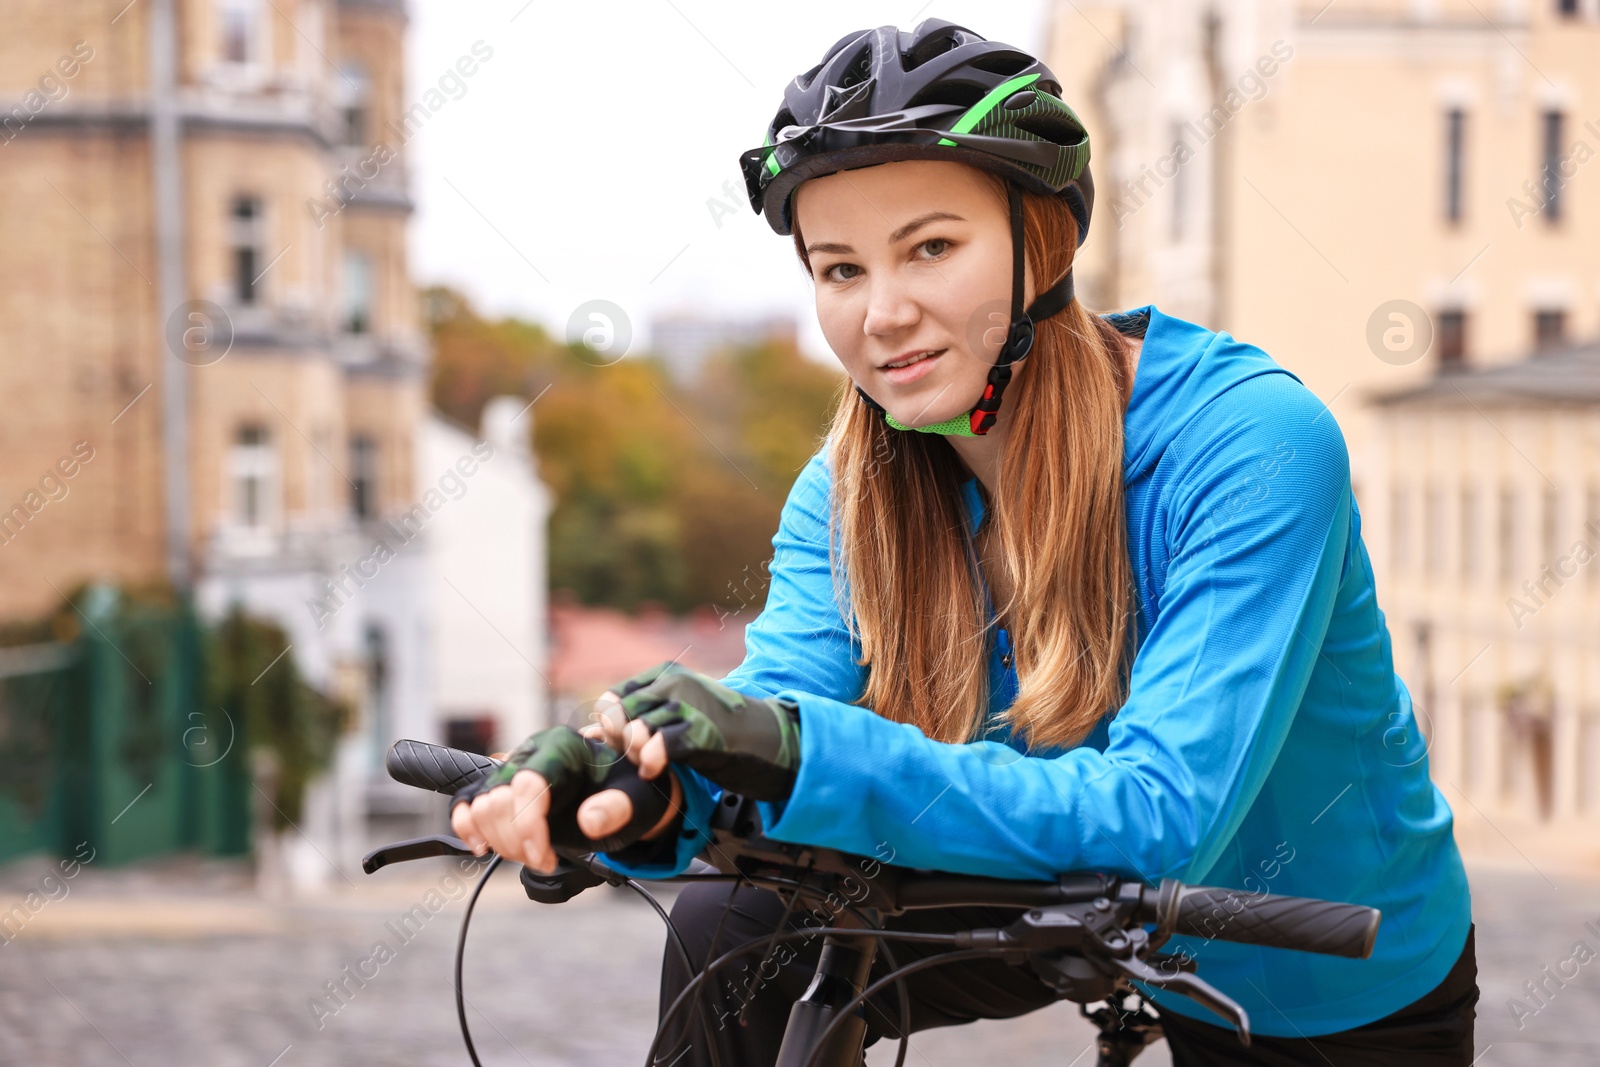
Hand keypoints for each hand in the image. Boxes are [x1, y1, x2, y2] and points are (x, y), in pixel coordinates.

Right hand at [450, 726, 682, 872]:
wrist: (623, 793)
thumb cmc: (629, 793)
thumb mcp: (636, 800)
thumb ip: (618, 808)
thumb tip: (589, 819)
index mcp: (563, 746)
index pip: (528, 783)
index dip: (528, 826)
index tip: (544, 858)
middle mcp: (531, 752)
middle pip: (498, 799)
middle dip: (517, 842)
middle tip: (545, 860)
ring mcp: (511, 769)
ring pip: (481, 806)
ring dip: (501, 843)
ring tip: (531, 856)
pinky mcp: (500, 788)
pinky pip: (466, 803)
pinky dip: (467, 827)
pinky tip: (483, 847)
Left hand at [587, 661, 800, 800]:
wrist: (773, 740)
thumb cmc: (723, 730)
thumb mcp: (680, 711)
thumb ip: (641, 716)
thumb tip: (588, 731)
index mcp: (669, 672)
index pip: (616, 697)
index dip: (612, 726)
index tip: (624, 745)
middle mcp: (676, 683)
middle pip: (622, 715)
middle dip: (620, 743)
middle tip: (637, 758)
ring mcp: (689, 707)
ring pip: (637, 731)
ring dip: (636, 755)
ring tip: (649, 764)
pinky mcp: (702, 734)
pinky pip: (660, 747)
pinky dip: (651, 762)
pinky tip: (655, 771)